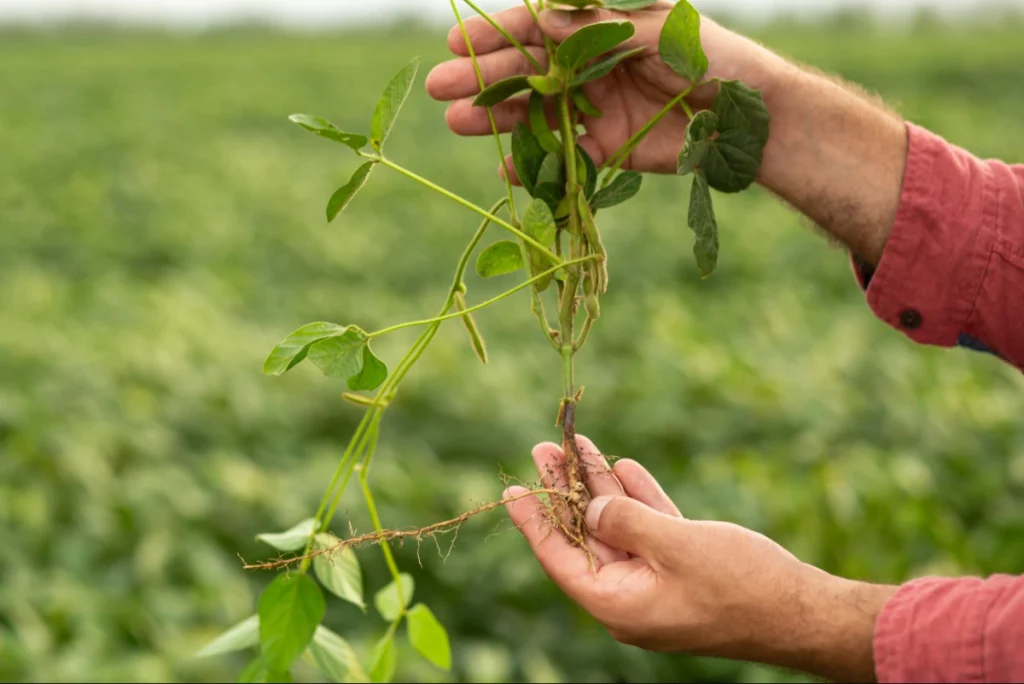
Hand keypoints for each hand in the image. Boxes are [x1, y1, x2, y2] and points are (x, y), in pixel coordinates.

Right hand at [425, 4, 781, 175]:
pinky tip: (504, 167)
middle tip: (440, 90)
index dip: (497, 36)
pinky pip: (564, 155)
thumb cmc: (712, 56)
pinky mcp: (607, 147)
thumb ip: (599, 28)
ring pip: (537, 112)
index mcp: (601, 28)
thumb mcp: (656, 29)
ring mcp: (596, 106)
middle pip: (528, 71)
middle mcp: (592, 65)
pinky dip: (536, 162)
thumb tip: (541, 19)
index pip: (539, 27)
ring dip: (499, 119)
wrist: (751, 116)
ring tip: (458, 124)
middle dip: (484, 79)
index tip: (457, 46)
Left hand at [503, 435, 898, 681]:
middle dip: (564, 490)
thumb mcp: (676, 546)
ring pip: (616, 526)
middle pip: (585, 535)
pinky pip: (649, 529)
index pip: (560, 558)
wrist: (805, 612)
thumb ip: (626, 522)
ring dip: (598, 485)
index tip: (510, 489)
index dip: (533, 521)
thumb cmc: (742, 585)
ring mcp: (657, 583)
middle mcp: (631, 596)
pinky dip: (636, 499)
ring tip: (575, 444)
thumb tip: (590, 510)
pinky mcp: (684, 568)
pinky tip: (622, 466)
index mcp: (619, 604)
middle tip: (544, 447)